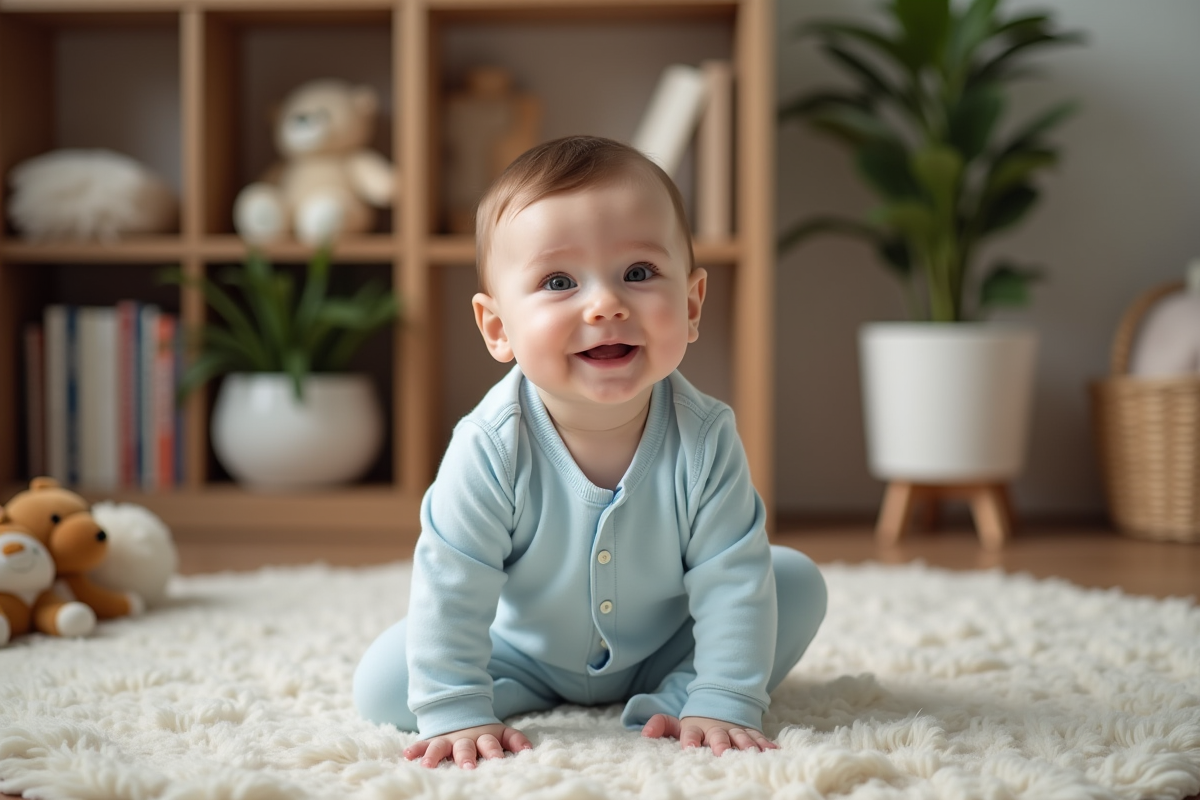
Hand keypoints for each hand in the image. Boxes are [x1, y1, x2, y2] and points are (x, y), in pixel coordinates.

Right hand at [404, 723, 531, 768]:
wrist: (463, 714)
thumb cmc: (486, 734)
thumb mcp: (502, 733)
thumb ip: (515, 740)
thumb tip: (529, 750)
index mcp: (487, 737)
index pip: (493, 743)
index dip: (495, 750)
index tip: (498, 760)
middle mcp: (467, 739)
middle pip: (467, 746)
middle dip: (467, 757)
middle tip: (467, 767)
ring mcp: (449, 740)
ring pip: (442, 746)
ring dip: (436, 755)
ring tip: (429, 766)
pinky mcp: (435, 742)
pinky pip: (424, 744)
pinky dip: (417, 749)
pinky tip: (408, 755)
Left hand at [641, 714, 777, 755]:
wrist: (721, 701)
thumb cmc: (696, 721)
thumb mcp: (676, 721)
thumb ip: (661, 724)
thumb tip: (645, 734)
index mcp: (696, 727)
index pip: (690, 733)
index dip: (690, 740)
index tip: (688, 747)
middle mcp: (716, 729)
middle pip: (718, 736)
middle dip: (720, 744)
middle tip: (721, 752)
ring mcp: (734, 730)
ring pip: (741, 737)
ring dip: (746, 745)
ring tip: (751, 754)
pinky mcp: (749, 732)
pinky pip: (758, 737)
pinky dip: (765, 744)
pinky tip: (772, 751)